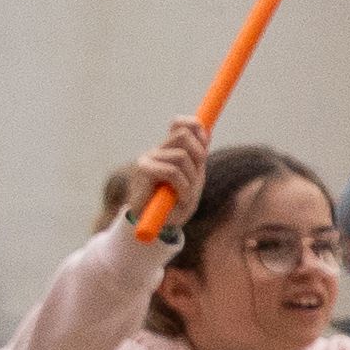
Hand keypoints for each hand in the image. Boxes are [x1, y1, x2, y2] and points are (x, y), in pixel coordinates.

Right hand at [135, 113, 211, 228]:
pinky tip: (181, 198)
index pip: (179, 123)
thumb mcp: (193, 177)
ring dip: (191, 178)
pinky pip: (172, 171)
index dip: (196, 127)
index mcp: (168, 150)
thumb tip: (206, 131)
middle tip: (197, 177)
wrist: (157, 225)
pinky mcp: (142, 171)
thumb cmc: (176, 202)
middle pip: (184, 134)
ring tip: (186, 194)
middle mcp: (155, 151)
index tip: (206, 144)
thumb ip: (197, 156)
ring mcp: (147, 159)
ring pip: (181, 155)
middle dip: (199, 155)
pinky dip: (183, 186)